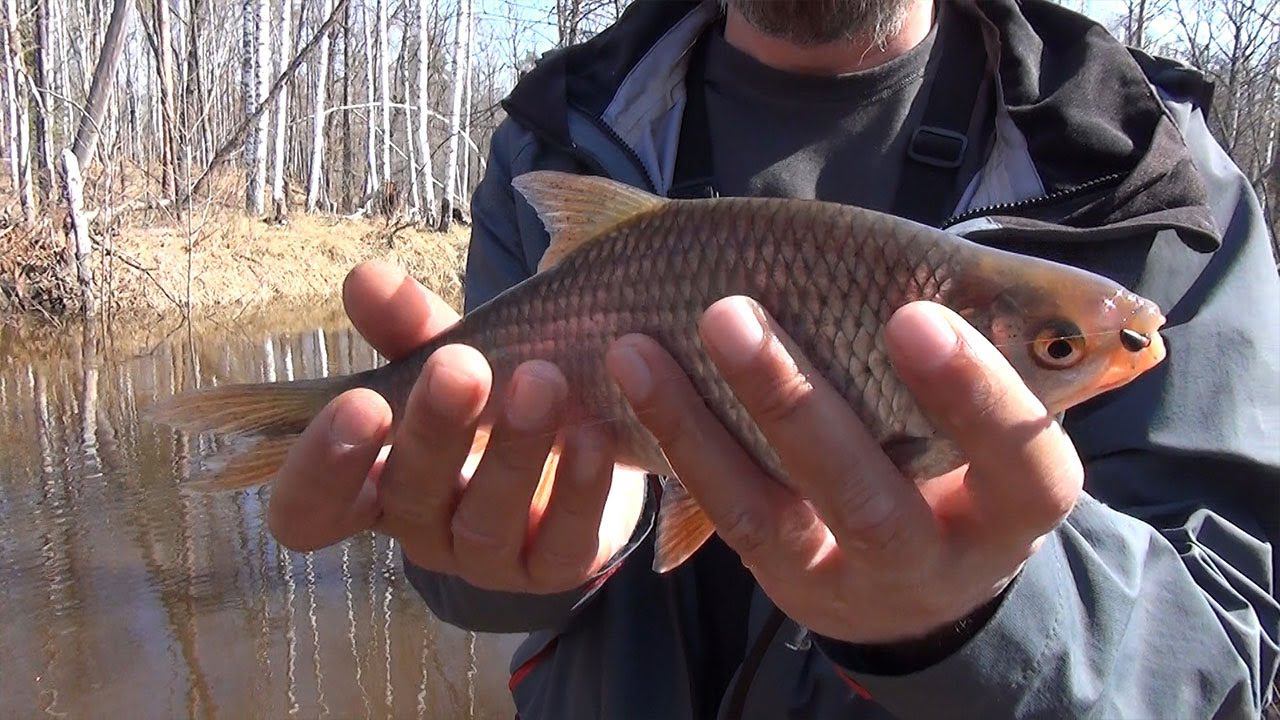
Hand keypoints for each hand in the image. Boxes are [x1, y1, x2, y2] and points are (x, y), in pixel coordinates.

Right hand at [267, 261, 646, 593]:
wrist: (593, 440)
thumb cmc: (498, 397)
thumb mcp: (453, 355)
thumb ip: (410, 326)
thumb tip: (365, 277)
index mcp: (375, 482)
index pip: (310, 507)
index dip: (321, 468)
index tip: (358, 402)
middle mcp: (422, 528)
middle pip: (407, 498)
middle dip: (434, 430)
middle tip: (462, 366)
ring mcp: (487, 559)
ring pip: (485, 523)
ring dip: (514, 450)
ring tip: (543, 381)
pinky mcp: (556, 568)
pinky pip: (563, 542)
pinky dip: (581, 489)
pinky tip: (594, 436)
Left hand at [606, 297, 1082, 643]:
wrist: (923, 576)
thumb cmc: (967, 450)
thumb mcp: (1001, 413)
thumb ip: (1004, 346)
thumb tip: (1049, 282)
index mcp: (1016, 505)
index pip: (1020, 462)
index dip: (973, 395)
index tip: (914, 314)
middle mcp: (933, 559)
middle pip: (871, 500)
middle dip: (796, 404)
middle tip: (730, 311)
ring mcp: (847, 581)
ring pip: (769, 515)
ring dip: (698, 426)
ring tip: (636, 345)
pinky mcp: (782, 579)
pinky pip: (720, 516)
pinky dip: (672, 444)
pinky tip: (629, 378)